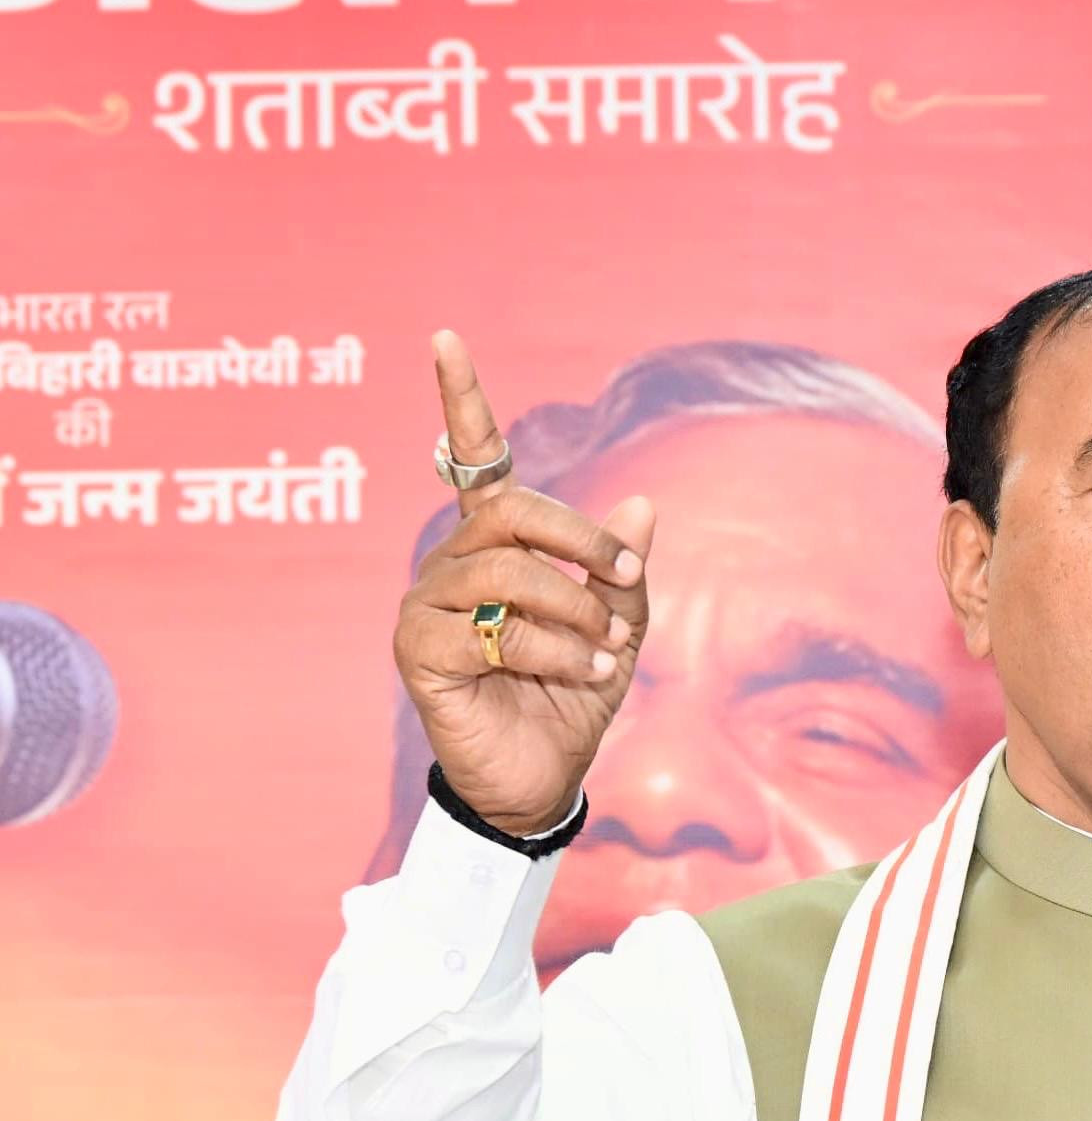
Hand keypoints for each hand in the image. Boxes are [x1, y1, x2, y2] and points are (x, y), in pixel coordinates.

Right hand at [396, 330, 655, 836]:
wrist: (542, 781)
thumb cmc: (573, 701)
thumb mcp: (618, 632)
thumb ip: (625, 572)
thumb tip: (645, 504)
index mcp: (496, 548)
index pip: (475, 462)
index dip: (460, 400)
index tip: (444, 339)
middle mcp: (453, 565)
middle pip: (512, 510)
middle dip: (581, 537)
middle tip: (625, 574)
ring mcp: (427, 606)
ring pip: (507, 571)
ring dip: (577, 609)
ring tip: (609, 650)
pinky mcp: (418, 651)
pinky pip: (494, 631)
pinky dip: (558, 652)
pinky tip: (587, 674)